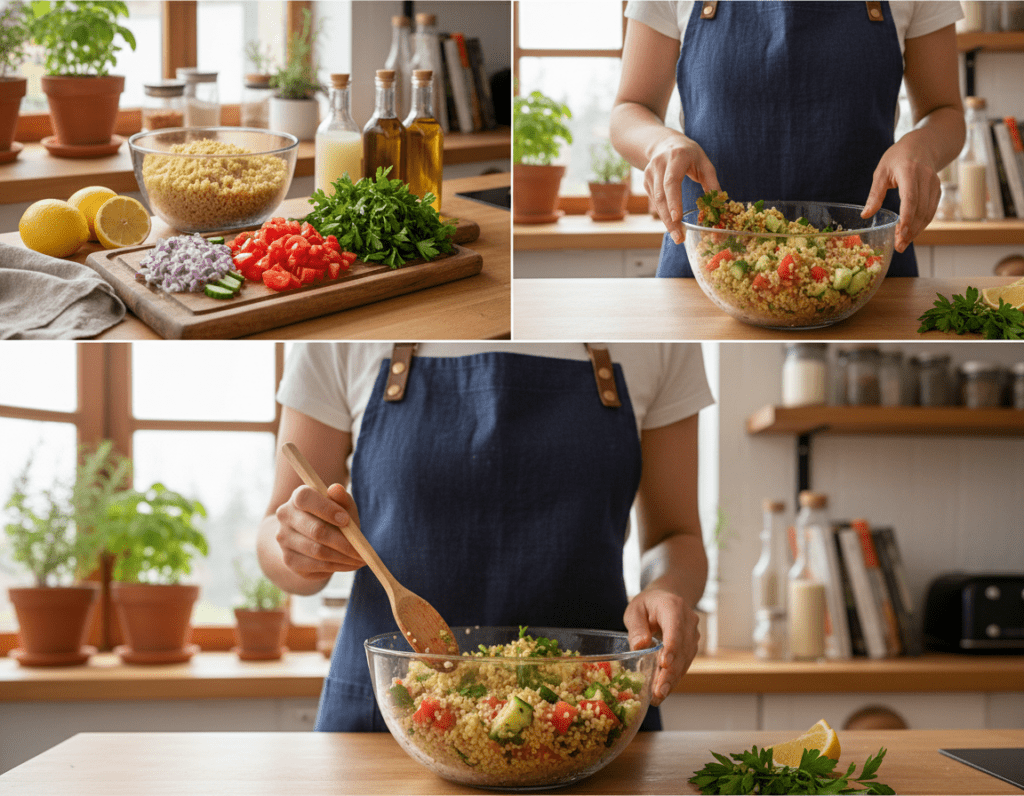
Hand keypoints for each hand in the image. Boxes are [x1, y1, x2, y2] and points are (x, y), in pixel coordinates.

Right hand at [274, 483, 363, 579]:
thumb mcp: (341, 505)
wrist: (312, 538)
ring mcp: (284, 539)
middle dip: (343, 542)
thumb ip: (341, 498)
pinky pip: (316, 566)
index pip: (305, 498)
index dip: (326, 509)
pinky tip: (349, 565)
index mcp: (298, 497)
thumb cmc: (332, 517)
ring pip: (318, 551)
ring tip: (360, 559)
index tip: (346, 520)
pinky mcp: (289, 560)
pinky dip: (337, 567)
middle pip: (315, 530)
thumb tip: (336, 489)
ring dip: (343, 558)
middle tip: (363, 550)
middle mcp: (285, 516)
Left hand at [623, 587, 700, 705]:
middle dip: (670, 673)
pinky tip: (663, 691)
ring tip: (658, 696)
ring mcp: (693, 636)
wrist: (669, 598)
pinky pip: (684, 664)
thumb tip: (640, 646)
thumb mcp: (635, 609)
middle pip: (682, 650)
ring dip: (672, 680)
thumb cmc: (649, 604)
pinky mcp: (692, 648)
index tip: (664, 664)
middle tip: (658, 691)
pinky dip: (674, 678)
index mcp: (673, 607)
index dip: (671, 647)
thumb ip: (637, 627)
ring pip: (685, 661)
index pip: (675, 628)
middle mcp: (688, 622)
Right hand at [644, 133, 719, 245]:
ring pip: (656, 202)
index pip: (672, 181)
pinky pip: (655, 203)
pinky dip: (664, 215)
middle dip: (670, 219)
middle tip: (679, 237)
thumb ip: (712, 182)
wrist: (663, 143)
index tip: (677, 218)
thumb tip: (720, 205)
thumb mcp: (704, 161)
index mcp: (676, 157)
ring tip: (677, 236)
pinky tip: (672, 226)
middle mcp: (659, 165)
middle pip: (661, 196)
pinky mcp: (646, 183)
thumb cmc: (688, 153)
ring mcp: (649, 174)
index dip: (674, 200)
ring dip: (666, 221)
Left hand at [862, 137, 940, 252]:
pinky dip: (922, 224)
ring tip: (903, 243)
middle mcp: (926, 179)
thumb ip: (875, 194)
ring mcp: (935, 185)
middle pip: (920, 210)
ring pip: (928, 213)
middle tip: (898, 246)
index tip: (900, 234)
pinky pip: (931, 211)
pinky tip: (911, 233)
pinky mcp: (938, 190)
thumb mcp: (881, 172)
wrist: (924, 144)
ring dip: (916, 230)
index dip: (906, 218)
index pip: (910, 199)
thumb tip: (865, 215)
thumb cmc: (898, 157)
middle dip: (910, 230)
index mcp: (910, 172)